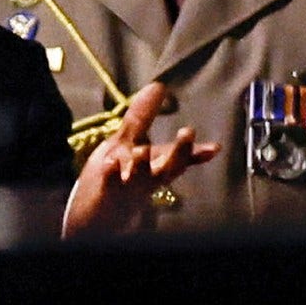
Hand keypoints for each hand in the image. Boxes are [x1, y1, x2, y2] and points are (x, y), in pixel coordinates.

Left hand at [61, 82, 219, 235]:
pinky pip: (110, 185)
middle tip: (188, 134)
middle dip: (178, 152)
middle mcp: (145, 179)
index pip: (178, 158)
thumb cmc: (114, 179)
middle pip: (167, 167)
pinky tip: (111, 164)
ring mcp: (126, 188)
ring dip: (143, 164)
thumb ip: (142, 118)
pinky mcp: (105, 194)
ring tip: (143, 149)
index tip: (215, 147)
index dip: (195, 152)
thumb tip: (158, 86)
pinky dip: (112, 174)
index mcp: (152, 166)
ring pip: (140, 178)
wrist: (90, 218)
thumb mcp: (128, 143)